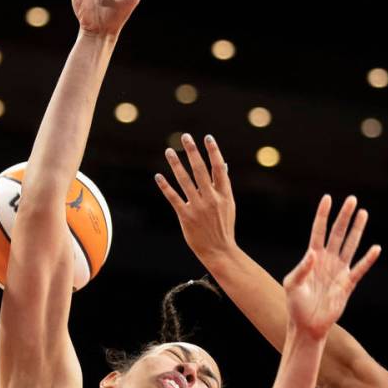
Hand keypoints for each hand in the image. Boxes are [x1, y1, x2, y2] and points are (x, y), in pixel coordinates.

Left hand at [156, 134, 236, 262]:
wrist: (219, 251)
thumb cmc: (223, 226)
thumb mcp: (229, 205)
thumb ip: (224, 185)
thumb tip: (223, 165)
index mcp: (224, 194)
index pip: (219, 168)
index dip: (214, 151)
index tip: (207, 137)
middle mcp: (211, 198)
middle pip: (200, 170)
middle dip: (192, 151)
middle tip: (185, 136)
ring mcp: (198, 207)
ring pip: (185, 181)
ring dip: (176, 164)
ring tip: (169, 151)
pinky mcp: (186, 216)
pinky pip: (174, 198)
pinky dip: (165, 186)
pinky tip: (158, 176)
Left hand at [283, 195, 380, 339]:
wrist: (307, 326)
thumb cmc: (295, 305)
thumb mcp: (292, 285)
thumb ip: (302, 268)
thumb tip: (313, 253)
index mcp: (312, 258)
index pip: (318, 231)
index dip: (323, 215)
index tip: (327, 198)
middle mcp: (327, 260)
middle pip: (338, 233)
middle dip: (344, 217)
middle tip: (352, 199)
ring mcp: (338, 271)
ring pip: (350, 245)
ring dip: (357, 230)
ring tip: (363, 213)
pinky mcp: (347, 284)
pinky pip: (360, 269)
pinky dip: (368, 259)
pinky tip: (376, 248)